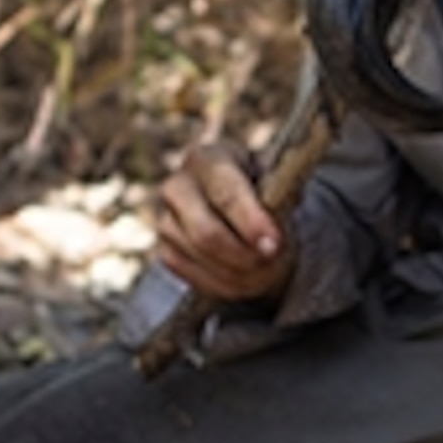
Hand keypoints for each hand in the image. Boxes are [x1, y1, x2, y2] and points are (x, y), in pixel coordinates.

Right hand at [155, 140, 296, 305]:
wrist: (244, 211)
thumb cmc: (263, 192)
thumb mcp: (277, 185)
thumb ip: (278, 200)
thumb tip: (272, 235)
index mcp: (207, 158)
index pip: (225, 193)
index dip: (250, 221)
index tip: (273, 243)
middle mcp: (178, 186)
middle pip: (206, 233)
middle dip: (244, 254)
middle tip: (272, 259)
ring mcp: (166, 220)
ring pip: (204, 259)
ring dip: (242, 272)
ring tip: (267, 267)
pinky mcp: (165, 251)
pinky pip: (195, 278)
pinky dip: (227, 284)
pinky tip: (247, 276)